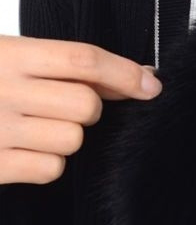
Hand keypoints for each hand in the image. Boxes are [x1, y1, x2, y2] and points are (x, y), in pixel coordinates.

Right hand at [0, 35, 161, 184]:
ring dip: (65, 136)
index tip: (152, 84)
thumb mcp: (9, 56)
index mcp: (8, 54)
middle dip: (88, 108)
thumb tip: (143, 78)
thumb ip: (67, 64)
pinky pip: (51, 169)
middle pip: (86, 105)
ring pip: (73, 139)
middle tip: (59, 105)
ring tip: (32, 127)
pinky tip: (20, 150)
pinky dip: (46, 163)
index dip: (125, 72)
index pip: (83, 59)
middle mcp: (0, 90)